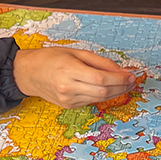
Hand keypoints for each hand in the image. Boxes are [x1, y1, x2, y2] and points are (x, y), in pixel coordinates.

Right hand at [13, 47, 135, 108]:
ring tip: (124, 85)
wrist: (29, 73)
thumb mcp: (76, 53)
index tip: (131, 75)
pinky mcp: (68, 106)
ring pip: (99, 99)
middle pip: (103, 91)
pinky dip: (102, 95)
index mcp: (69, 70)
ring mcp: (67, 99)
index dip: (119, 78)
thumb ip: (100, 62)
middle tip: (132, 81)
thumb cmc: (50, 58)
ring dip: (115, 92)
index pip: (101, 79)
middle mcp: (68, 88)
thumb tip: (120, 70)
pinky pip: (91, 101)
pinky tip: (108, 88)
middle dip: (121, 87)